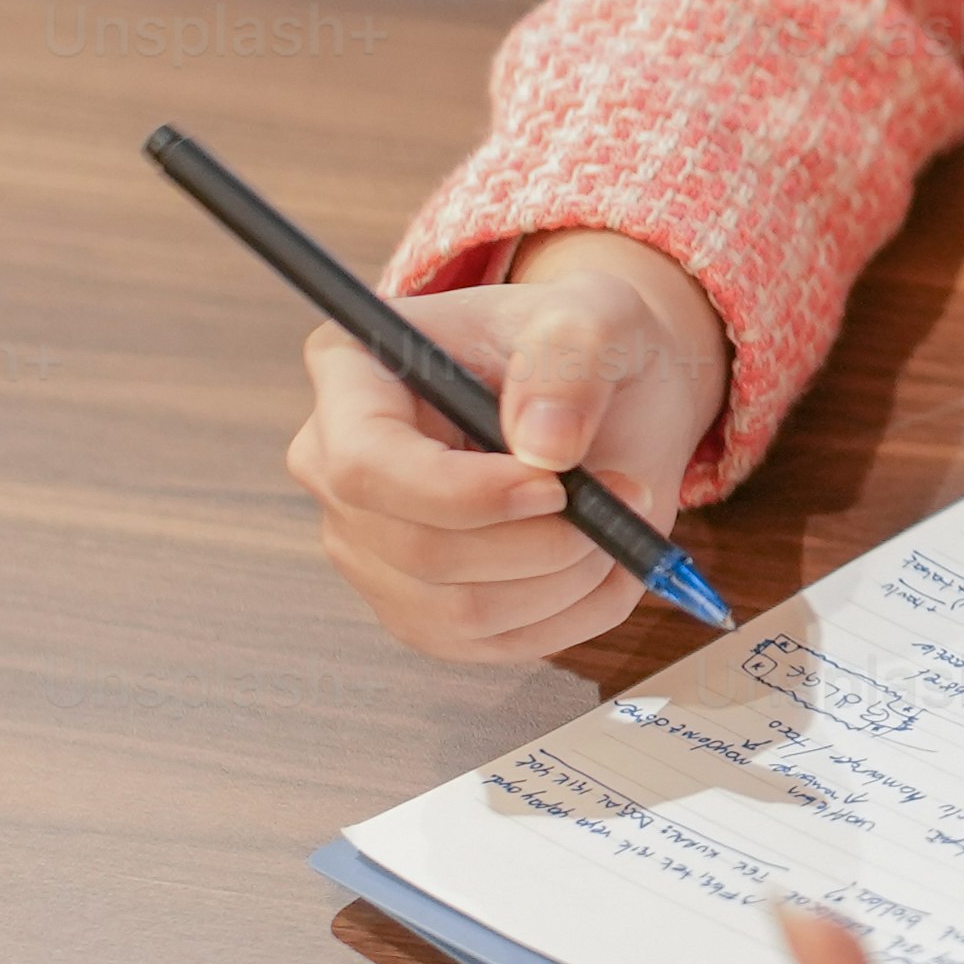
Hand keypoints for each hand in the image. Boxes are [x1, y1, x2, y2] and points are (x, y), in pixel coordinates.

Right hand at [286, 227, 730, 660]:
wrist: (611, 397)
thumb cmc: (586, 344)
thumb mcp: (597, 318)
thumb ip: (571, 362)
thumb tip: (547, 447)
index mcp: (353, 372)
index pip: (365, 463)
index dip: (462, 493)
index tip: (559, 486)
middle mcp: (337, 467)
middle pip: (419, 550)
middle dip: (542, 542)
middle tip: (627, 496)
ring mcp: (369, 545)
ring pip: (457, 612)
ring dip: (565, 581)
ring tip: (623, 522)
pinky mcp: (417, 607)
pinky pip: (487, 645)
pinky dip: (569, 616)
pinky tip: (608, 563)